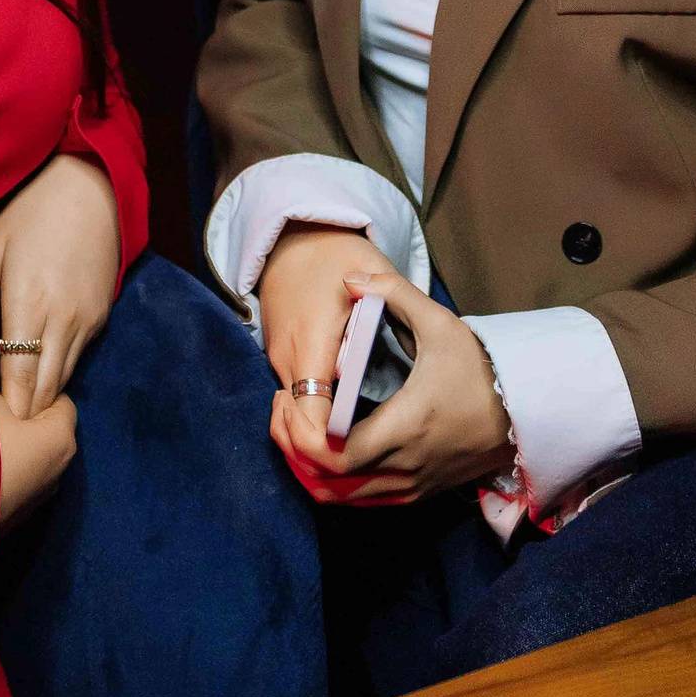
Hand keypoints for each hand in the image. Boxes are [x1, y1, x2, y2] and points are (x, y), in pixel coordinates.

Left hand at [0, 151, 120, 415]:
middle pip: (47, 386)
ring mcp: (88, 320)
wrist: (91, 188)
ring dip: (45, 394)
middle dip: (28, 410)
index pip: (21, 373)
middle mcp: (64, 319)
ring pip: (66, 376)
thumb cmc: (31, 213)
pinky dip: (61, 371)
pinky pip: (79, 356)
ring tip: (20, 412)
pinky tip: (42, 375)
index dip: (11, 404)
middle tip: (6, 429)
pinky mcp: (102, 316)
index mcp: (30, 303)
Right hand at [0, 389, 77, 526]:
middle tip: (1, 419)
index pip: (63, 402)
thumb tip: (7, 407)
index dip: (41, 393)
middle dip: (32, 423)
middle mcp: (62, 467)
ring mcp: (45, 494)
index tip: (17, 395)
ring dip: (22, 450)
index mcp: (61, 438)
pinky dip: (13, 472)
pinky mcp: (27, 512)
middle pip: (53, 433)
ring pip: (39, 460)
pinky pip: (26, 481)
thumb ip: (6, 400)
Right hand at [257, 223, 384, 476]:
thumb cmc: (331, 252)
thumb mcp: (367, 267)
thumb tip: (415, 335)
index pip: (315, 420)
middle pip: (303, 433)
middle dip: (336, 456)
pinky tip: (353, 430)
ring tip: (374, 450)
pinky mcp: (282, 365)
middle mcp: (289, 362)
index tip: (378, 452)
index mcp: (311, 345)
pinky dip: (319, 426)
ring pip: (298, 425)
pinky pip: (299, 409)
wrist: (290, 238)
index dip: (339, 448)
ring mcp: (280, 365)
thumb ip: (391, 296)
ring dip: (328, 442)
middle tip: (384, 458)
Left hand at [295, 264, 512, 506]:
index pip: (333, 455)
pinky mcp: (413, 495)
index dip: (297, 435)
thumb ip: (393, 294)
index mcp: (405, 426)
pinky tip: (321, 448)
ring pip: (337, 499)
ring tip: (294, 425)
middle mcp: (404, 466)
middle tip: (282, 407)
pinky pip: (358, 502)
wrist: (523, 414)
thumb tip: (350, 278)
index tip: (287, 397)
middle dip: (290, 448)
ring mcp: (409, 487)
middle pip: (324, 482)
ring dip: (305, 468)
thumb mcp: (440, 323)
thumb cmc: (479, 369)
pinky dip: (329, 482)